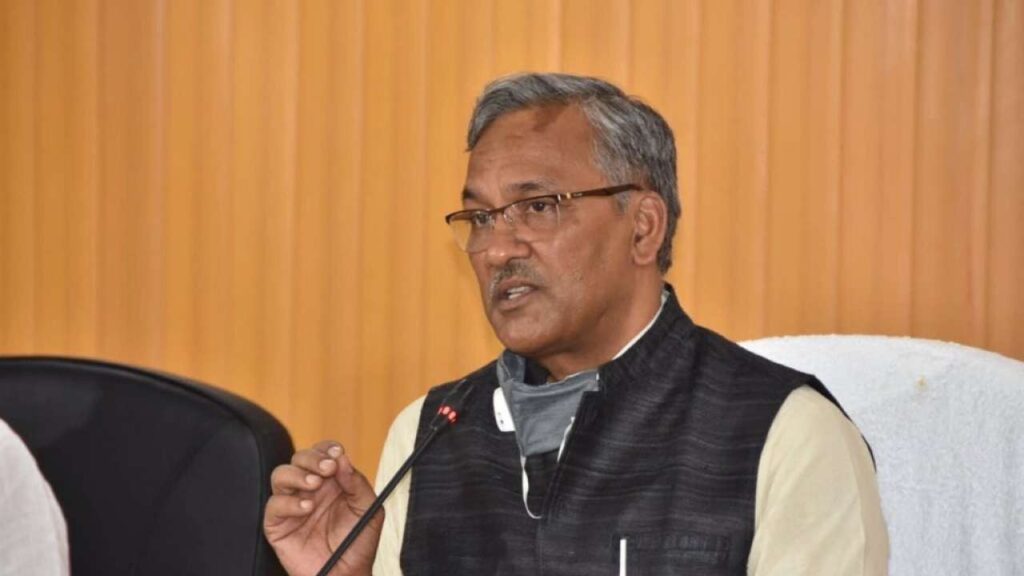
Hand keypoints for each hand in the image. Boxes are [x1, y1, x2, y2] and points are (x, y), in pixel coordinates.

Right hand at [264, 441, 382, 575]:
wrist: (346, 575)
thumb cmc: (358, 543)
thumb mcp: (368, 509)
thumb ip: (357, 482)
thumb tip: (342, 459)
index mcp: (331, 482)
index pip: (322, 453)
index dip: (326, 448)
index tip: (336, 452)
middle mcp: (310, 490)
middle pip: (300, 459)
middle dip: (312, 458)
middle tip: (327, 468)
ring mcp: (292, 505)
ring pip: (281, 475)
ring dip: (297, 475)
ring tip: (314, 485)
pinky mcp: (278, 524)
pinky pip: (274, 505)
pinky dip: (288, 503)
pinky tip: (307, 509)